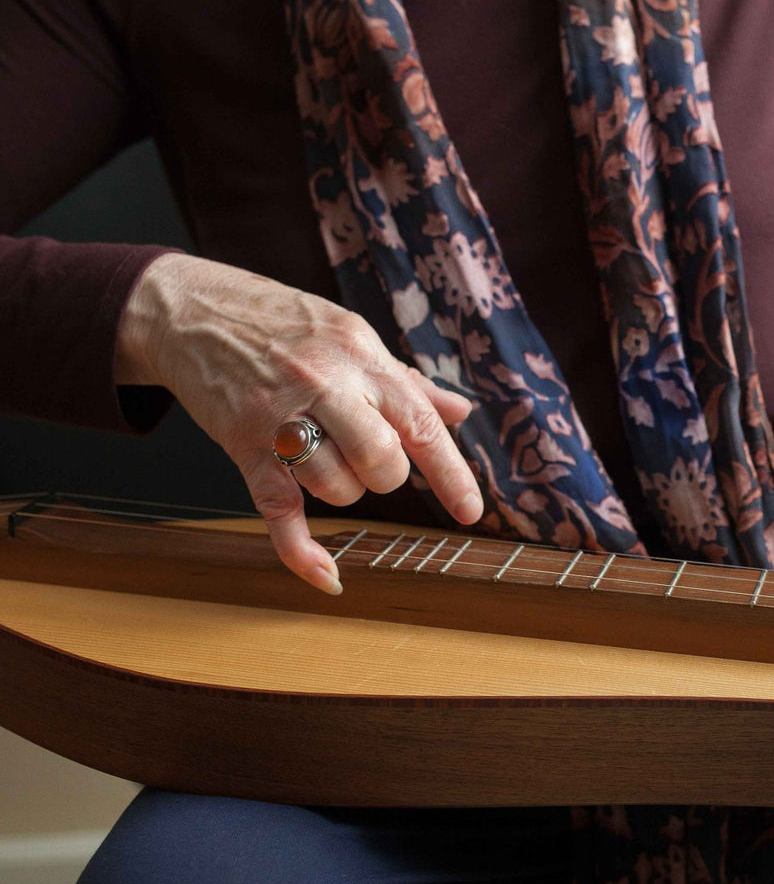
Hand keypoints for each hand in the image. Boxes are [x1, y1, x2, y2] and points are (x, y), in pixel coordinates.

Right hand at [116, 253, 482, 593]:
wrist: (192, 307)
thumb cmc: (283, 323)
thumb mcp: (352, 336)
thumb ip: (407, 382)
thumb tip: (460, 412)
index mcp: (364, 358)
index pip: (421, 425)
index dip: (451, 475)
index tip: (470, 512)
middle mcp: (327, 385)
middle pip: (382, 462)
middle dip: (386, 477)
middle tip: (369, 462)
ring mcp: (282, 416)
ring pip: (337, 488)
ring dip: (342, 491)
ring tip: (326, 462)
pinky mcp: (243, 444)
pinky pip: (279, 509)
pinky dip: (302, 551)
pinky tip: (326, 576)